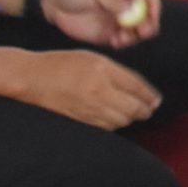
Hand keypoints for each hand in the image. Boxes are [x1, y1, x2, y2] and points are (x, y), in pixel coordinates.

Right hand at [15, 49, 160, 129]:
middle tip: (148, 109)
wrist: (32, 78)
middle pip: (133, 109)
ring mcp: (89, 109)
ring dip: (130, 118)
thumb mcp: (93, 59)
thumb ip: (117, 73)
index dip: (149, 96)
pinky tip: (114, 118)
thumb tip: (142, 91)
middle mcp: (98, 92)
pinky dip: (114, 123)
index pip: (136, 87)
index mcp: (103, 71)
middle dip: (144, 110)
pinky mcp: (80, 121)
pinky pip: (106, 127)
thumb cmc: (62, 64)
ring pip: (121, 120)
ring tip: (132, 113)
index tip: (155, 100)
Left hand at [39, 0, 164, 49]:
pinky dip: (123, 43)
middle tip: (140, 33)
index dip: (154, 7)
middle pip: (148, 16)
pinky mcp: (109, 33)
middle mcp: (126, 4)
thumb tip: (132, 12)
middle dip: (148, 25)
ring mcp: (118, 20)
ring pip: (138, 31)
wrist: (52, 3)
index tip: (151, 18)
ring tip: (120, 39)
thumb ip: (113, 0)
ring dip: (134, 37)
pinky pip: (124, 40)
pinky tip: (114, 42)